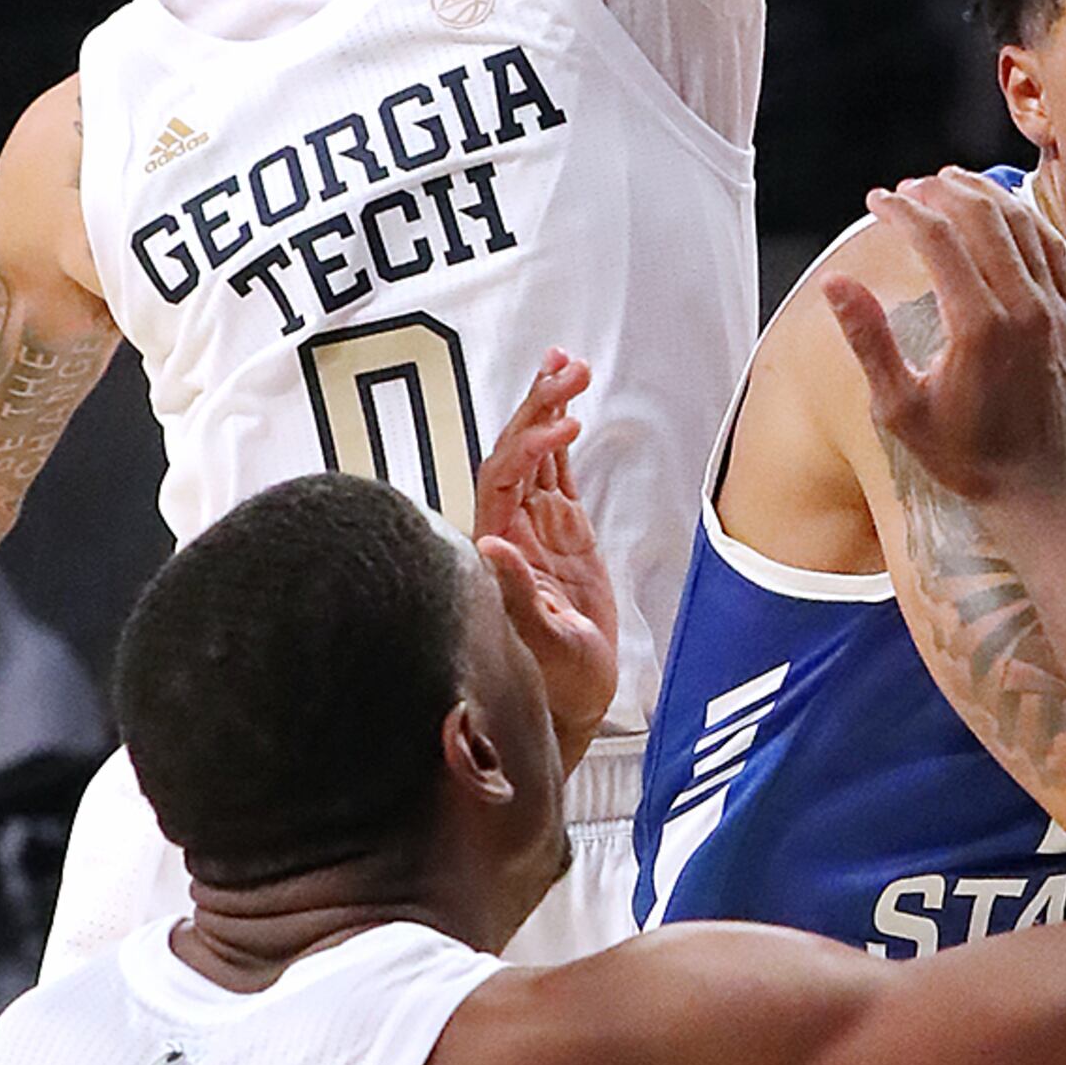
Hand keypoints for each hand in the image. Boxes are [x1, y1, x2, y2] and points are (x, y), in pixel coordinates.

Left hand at [471, 350, 620, 761]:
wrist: (573, 699)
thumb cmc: (557, 681)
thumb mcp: (544, 643)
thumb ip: (516, 593)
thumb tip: (492, 545)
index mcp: (500, 548)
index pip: (506, 479)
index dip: (531, 447)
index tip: (565, 428)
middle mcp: (511, 529)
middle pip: (517, 452)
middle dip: (539, 407)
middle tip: (568, 370)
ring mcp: (535, 527)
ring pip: (535, 453)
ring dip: (548, 407)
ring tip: (568, 365)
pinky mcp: (561, 533)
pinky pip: (558, 473)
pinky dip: (562, 437)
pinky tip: (570, 404)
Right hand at [822, 173, 1065, 504]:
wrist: (1047, 493)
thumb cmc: (971, 461)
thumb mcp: (902, 411)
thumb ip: (869, 341)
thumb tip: (836, 283)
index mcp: (978, 326)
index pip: (936, 238)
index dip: (901, 210)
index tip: (876, 201)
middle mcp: (1024, 307)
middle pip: (981, 216)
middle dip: (939, 191)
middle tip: (910, 188)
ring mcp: (1056, 309)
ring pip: (1021, 223)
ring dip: (983, 195)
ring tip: (951, 184)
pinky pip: (1051, 247)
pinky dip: (1023, 219)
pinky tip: (1003, 214)